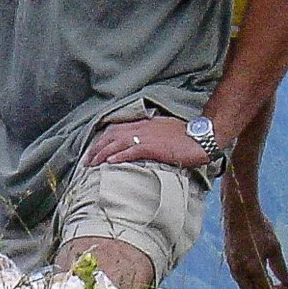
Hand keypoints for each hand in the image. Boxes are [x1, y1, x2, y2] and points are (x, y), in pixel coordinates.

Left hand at [84, 117, 206, 168]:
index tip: (94, 149)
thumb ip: (151, 135)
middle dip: (96, 147)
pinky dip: (117, 156)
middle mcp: (141, 128)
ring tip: (92, 164)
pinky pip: (130, 151)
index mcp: (144, 124)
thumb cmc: (186, 136)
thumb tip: (141, 144)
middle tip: (87, 160)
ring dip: (102, 154)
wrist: (201, 137)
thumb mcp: (164, 131)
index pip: (116, 128)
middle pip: (111, 135)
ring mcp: (146, 137)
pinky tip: (108, 163)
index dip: (103, 139)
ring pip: (116, 143)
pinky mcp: (151, 147)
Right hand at [222, 194, 287, 288]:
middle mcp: (240, 271)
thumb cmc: (259, 228)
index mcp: (253, 268)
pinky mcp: (229, 261)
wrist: (239, 213)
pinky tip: (258, 281)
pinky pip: (240, 280)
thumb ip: (281, 269)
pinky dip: (250, 285)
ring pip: (246, 288)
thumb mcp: (275, 248)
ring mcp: (233, 267)